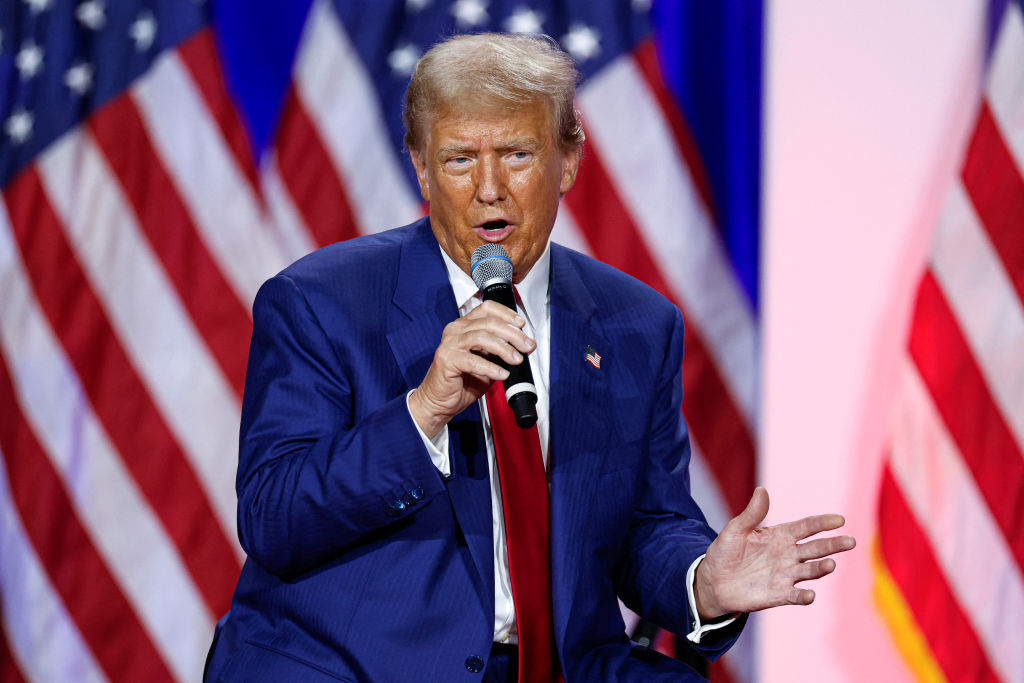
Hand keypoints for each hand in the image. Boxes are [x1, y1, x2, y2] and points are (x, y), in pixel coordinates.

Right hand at [408, 301, 535, 437]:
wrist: (439, 401)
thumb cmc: (462, 382)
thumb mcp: (486, 361)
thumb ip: (499, 350)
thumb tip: (522, 345)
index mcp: (464, 326)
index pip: (487, 308)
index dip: (506, 314)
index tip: (521, 325)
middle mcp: (455, 330)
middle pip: (488, 322)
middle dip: (512, 334)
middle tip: (527, 346)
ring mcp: (450, 344)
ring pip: (481, 337)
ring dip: (503, 348)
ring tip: (516, 359)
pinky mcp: (447, 359)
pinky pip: (473, 360)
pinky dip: (491, 367)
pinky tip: (502, 374)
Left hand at [694, 486, 855, 619]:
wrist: (714, 581)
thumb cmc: (726, 551)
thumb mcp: (735, 529)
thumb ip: (751, 514)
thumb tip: (762, 489)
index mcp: (780, 535)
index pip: (806, 527)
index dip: (822, 523)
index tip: (839, 519)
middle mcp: (788, 555)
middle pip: (815, 548)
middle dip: (833, 545)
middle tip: (850, 541)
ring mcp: (786, 575)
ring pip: (810, 571)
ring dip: (821, 568)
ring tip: (830, 564)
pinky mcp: (779, 594)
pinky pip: (795, 596)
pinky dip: (804, 596)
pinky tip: (810, 595)